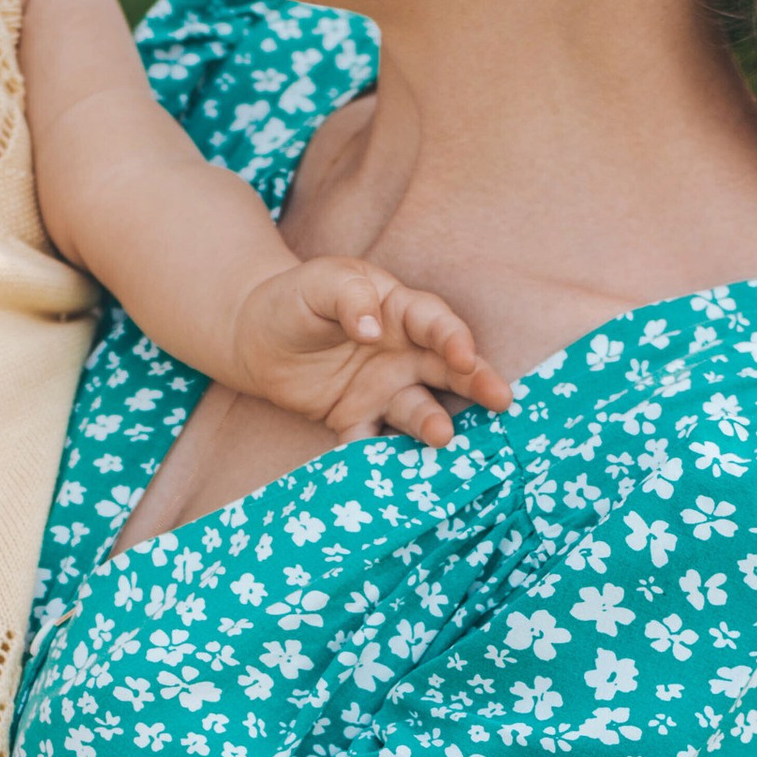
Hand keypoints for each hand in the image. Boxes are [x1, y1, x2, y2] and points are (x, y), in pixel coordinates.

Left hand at [227, 256, 513, 450]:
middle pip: (448, 370)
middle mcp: (404, 353)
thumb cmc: (297, 299)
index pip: (436, 323)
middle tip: (501, 401)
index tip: (465, 356)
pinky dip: (380, 458)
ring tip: (442, 438)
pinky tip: (390, 474)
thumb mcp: (321, 282)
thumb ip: (349, 297)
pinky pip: (372, 440)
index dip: (454, 338)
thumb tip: (373, 329)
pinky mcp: (357, 418)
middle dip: (477, 383)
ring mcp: (383, 389)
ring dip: (432, 424)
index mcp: (401, 311)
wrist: (255, 338)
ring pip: (418, 409)